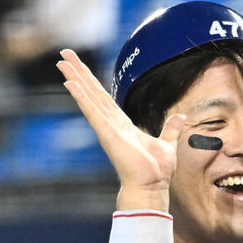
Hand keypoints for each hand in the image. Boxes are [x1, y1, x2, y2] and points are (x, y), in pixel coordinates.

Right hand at [57, 48, 183, 207]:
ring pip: (89, 98)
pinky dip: (81, 97)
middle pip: (92, 92)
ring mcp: (107, 128)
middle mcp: (111, 124)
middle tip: (64, 55)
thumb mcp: (167, 144)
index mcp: (123, 124)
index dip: (92, 81)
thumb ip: (171, 129)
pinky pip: (92, 112)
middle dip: (79, 72)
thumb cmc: (157, 172)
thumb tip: (180, 117)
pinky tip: (71, 83)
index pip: (104, 98)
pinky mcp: (107, 134)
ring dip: (75, 79)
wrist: (152, 187)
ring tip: (61, 62)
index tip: (80, 67)